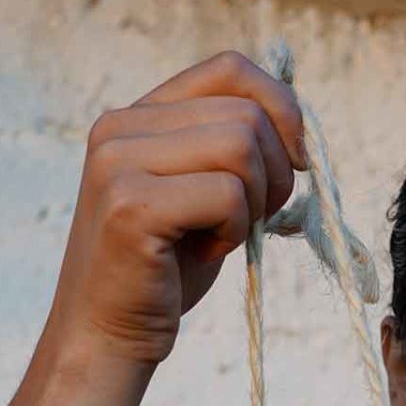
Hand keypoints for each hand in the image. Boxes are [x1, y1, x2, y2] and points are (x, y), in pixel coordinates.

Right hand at [40, 51, 306, 372]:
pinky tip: (205, 253)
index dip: (282, 107)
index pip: (229, 68)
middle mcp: (119, 126)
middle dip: (276, 172)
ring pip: (242, 147)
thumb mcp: (201, 192)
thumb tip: (296, 117)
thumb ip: (231, 147)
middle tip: (252, 219)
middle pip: (246, 114)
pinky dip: (235, 230)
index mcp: (136, 115)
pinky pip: (228, 194)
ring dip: (255, 201)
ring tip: (222, 234)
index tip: (296, 159)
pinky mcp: (130, 205)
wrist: (108, 336)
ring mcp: (119, 163)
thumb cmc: (165, 270)